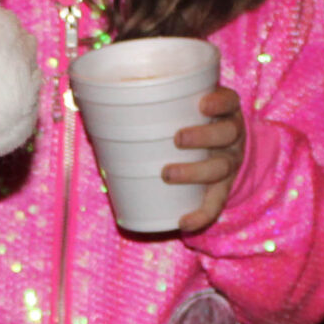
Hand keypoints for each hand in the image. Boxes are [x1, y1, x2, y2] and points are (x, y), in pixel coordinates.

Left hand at [167, 86, 246, 233]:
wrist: (220, 151)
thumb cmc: (188, 123)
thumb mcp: (183, 109)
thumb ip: (153, 105)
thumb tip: (92, 102)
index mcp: (224, 111)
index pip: (230, 101)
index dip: (219, 102)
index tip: (202, 104)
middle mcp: (231, 136)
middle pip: (227, 133)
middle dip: (203, 136)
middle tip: (178, 138)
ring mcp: (230, 162)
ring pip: (221, 167)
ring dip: (196, 171)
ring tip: (168, 173)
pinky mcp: (224, 187)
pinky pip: (216, 204)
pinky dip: (201, 215)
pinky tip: (184, 222)